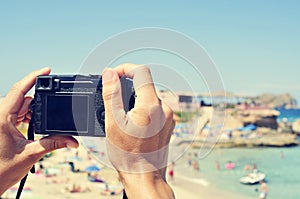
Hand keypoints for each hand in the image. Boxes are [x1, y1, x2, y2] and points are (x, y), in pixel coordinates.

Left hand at [0, 68, 77, 194]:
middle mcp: (1, 115)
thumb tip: (73, 141)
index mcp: (2, 117)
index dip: (33, 78)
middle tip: (54, 108)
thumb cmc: (2, 170)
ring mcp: (2, 119)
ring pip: (22, 105)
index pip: (19, 90)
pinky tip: (36, 124)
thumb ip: (53, 144)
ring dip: (35, 111)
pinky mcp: (4, 124)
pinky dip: (30, 116)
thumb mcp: (30, 154)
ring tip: (44, 122)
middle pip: (24, 97)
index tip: (47, 70)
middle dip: (40, 101)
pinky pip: (19, 113)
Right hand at [102, 64, 174, 198]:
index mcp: (151, 105)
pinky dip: (143, 107)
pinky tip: (134, 122)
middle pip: (145, 83)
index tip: (113, 75)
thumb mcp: (113, 122)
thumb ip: (111, 94)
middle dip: (128, 85)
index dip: (125, 68)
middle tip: (114, 98)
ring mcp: (168, 116)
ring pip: (150, 96)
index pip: (141, 71)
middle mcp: (164, 108)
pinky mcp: (169, 124)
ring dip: (136, 98)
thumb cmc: (128, 155)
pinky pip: (155, 107)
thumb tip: (110, 73)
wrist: (144, 176)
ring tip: (124, 115)